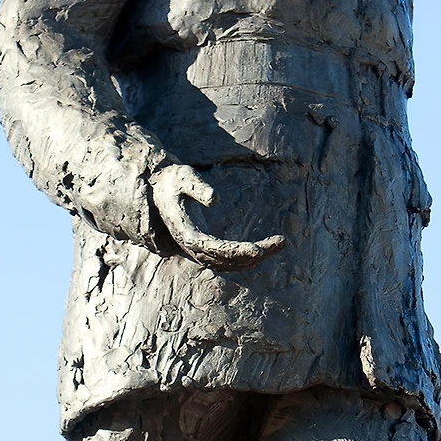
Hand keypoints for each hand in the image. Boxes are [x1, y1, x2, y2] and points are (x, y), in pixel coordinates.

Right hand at [151, 164, 285, 272]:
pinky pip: (228, 260)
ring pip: (230, 264)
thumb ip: (198, 187)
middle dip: (256, 254)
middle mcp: (192, 248)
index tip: (260, 249)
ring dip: (256, 258)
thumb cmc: (172, 180)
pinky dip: (247, 258)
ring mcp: (199, 251)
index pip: (216, 249)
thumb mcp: (182, 176)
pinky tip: (265, 249)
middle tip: (282, 242)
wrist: (158, 191)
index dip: (238, 251)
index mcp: (186, 233)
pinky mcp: (205, 248)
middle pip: (228, 261)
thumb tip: (217, 200)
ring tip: (280, 243)